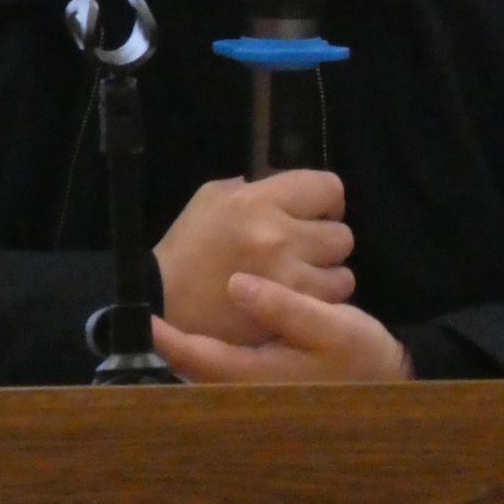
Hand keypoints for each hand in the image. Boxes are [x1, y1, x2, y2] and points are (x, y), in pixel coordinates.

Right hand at [152, 170, 353, 345]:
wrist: (161, 302)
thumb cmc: (187, 246)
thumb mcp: (211, 198)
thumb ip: (254, 189)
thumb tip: (290, 192)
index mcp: (258, 201)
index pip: (328, 189)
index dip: (326, 200)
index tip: (314, 213)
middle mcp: (278, 237)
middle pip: (341, 234)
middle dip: (325, 241)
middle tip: (304, 249)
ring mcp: (285, 279)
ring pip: (342, 274)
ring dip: (326, 276)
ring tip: (302, 278)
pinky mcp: (285, 314)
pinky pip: (328, 305)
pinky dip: (318, 302)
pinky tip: (296, 300)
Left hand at [153, 273, 414, 382]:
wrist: (384, 375)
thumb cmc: (359, 354)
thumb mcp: (330, 328)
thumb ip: (284, 308)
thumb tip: (237, 286)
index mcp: (258, 373)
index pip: (198, 357)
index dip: (167, 339)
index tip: (141, 318)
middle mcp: (248, 382)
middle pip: (194, 362)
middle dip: (169, 338)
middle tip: (143, 309)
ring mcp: (252, 377)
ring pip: (205, 358)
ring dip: (185, 336)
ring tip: (162, 308)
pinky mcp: (259, 368)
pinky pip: (221, 354)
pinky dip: (207, 337)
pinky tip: (210, 306)